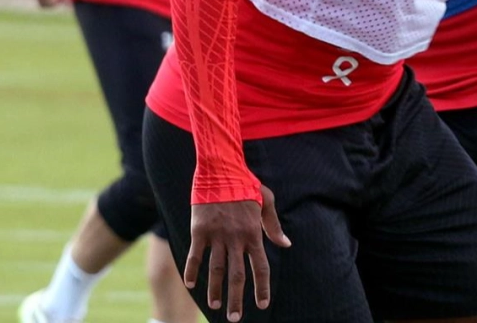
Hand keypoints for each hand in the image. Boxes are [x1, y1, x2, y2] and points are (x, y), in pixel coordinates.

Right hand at [183, 189, 289, 320]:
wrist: (221, 168)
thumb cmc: (246, 184)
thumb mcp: (266, 201)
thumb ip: (273, 225)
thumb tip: (286, 244)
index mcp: (253, 233)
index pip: (260, 267)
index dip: (261, 288)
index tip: (262, 305)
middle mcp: (236, 238)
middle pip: (237, 275)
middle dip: (236, 299)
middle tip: (235, 318)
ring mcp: (217, 235)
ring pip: (216, 269)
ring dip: (215, 290)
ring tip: (215, 306)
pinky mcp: (200, 230)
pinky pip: (195, 255)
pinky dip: (192, 270)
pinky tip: (190, 284)